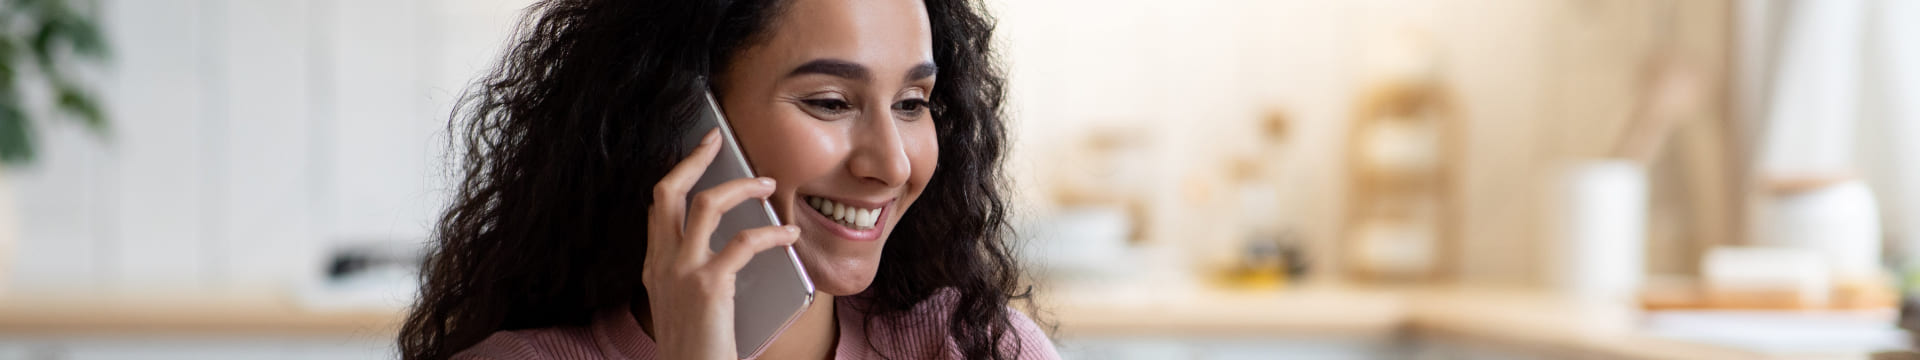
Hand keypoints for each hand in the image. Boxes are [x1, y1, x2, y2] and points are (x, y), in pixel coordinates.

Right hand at [642, 128, 801, 359]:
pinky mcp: (708, 285)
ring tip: (768, 184)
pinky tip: (788, 233)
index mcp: (654, 268)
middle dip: (694, 158)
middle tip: (716, 139)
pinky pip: (743, 242)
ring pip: (706, 204)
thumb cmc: (698, 349)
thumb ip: (697, 274)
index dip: (678, 175)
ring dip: (741, 186)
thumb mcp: (686, 306)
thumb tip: (731, 243)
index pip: (658, 207)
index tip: (698, 154)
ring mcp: (681, 272)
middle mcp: (661, 264)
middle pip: (669, 190)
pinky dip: (771, 232)